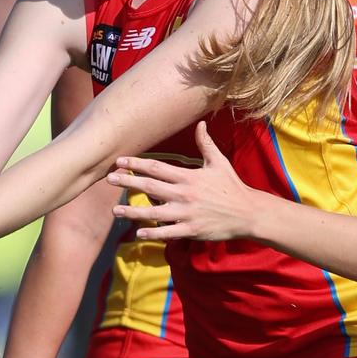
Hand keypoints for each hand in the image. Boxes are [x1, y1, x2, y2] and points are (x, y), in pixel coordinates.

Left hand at [107, 121, 257, 240]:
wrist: (248, 213)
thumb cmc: (231, 186)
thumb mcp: (219, 162)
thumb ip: (206, 144)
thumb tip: (201, 123)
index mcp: (188, 177)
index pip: (157, 168)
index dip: (137, 164)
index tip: (120, 161)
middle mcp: (184, 194)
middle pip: (150, 187)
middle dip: (128, 183)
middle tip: (109, 179)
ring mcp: (187, 213)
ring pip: (154, 213)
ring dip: (133, 211)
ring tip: (115, 210)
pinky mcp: (192, 230)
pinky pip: (168, 232)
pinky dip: (153, 233)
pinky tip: (138, 233)